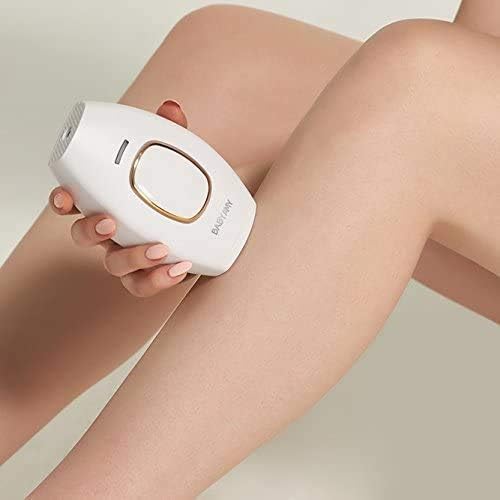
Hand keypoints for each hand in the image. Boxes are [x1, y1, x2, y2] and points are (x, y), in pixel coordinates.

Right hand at [49, 100, 193, 297]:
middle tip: (110, 222)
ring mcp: (131, 254)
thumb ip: (174, 137)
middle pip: (84, 236)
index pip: (76, 201)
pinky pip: (143, 285)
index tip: (66, 196)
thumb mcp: (181, 161)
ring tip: (159, 247)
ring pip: (114, 265)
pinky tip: (179, 266)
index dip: (63, 200)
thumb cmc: (184, 193)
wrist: (214, 225)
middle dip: (90, 230)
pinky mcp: (151, 274)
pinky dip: (158, 279)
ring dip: (132, 257)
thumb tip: (171, 109)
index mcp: (112, 202)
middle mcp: (115, 231)